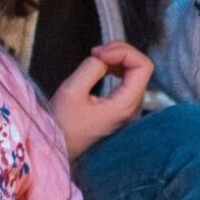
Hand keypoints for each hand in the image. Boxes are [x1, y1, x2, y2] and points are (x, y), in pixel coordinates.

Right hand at [49, 41, 152, 159]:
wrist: (56, 147)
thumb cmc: (61, 123)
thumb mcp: (72, 90)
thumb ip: (92, 68)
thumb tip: (103, 58)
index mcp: (124, 106)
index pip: (143, 66)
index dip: (123, 52)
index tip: (98, 54)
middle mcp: (133, 109)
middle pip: (141, 67)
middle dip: (120, 52)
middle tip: (95, 52)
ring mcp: (129, 110)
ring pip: (135, 73)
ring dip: (118, 58)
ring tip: (96, 56)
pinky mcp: (121, 109)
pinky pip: (128, 81)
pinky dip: (116, 67)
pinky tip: (101, 66)